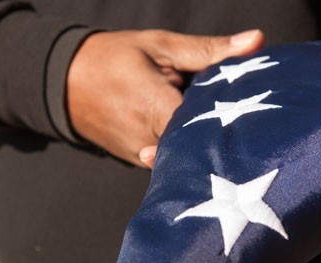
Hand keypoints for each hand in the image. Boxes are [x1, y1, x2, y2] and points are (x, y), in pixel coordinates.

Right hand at [67, 29, 263, 166]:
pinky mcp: (137, 164)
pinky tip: (198, 133)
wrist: (63, 82)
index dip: (233, 122)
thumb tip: (256, 41)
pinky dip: (186, 146)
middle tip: (246, 119)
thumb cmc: (114, 57)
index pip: (206, 128)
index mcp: (154, 108)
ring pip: (186, 156)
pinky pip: (171, 160)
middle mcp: (147, 142)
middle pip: (200, 146)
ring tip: (220, 123)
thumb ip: (209, 50)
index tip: (254, 113)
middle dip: (222, 133)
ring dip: (203, 141)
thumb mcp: (160, 46)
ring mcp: (140, 158)